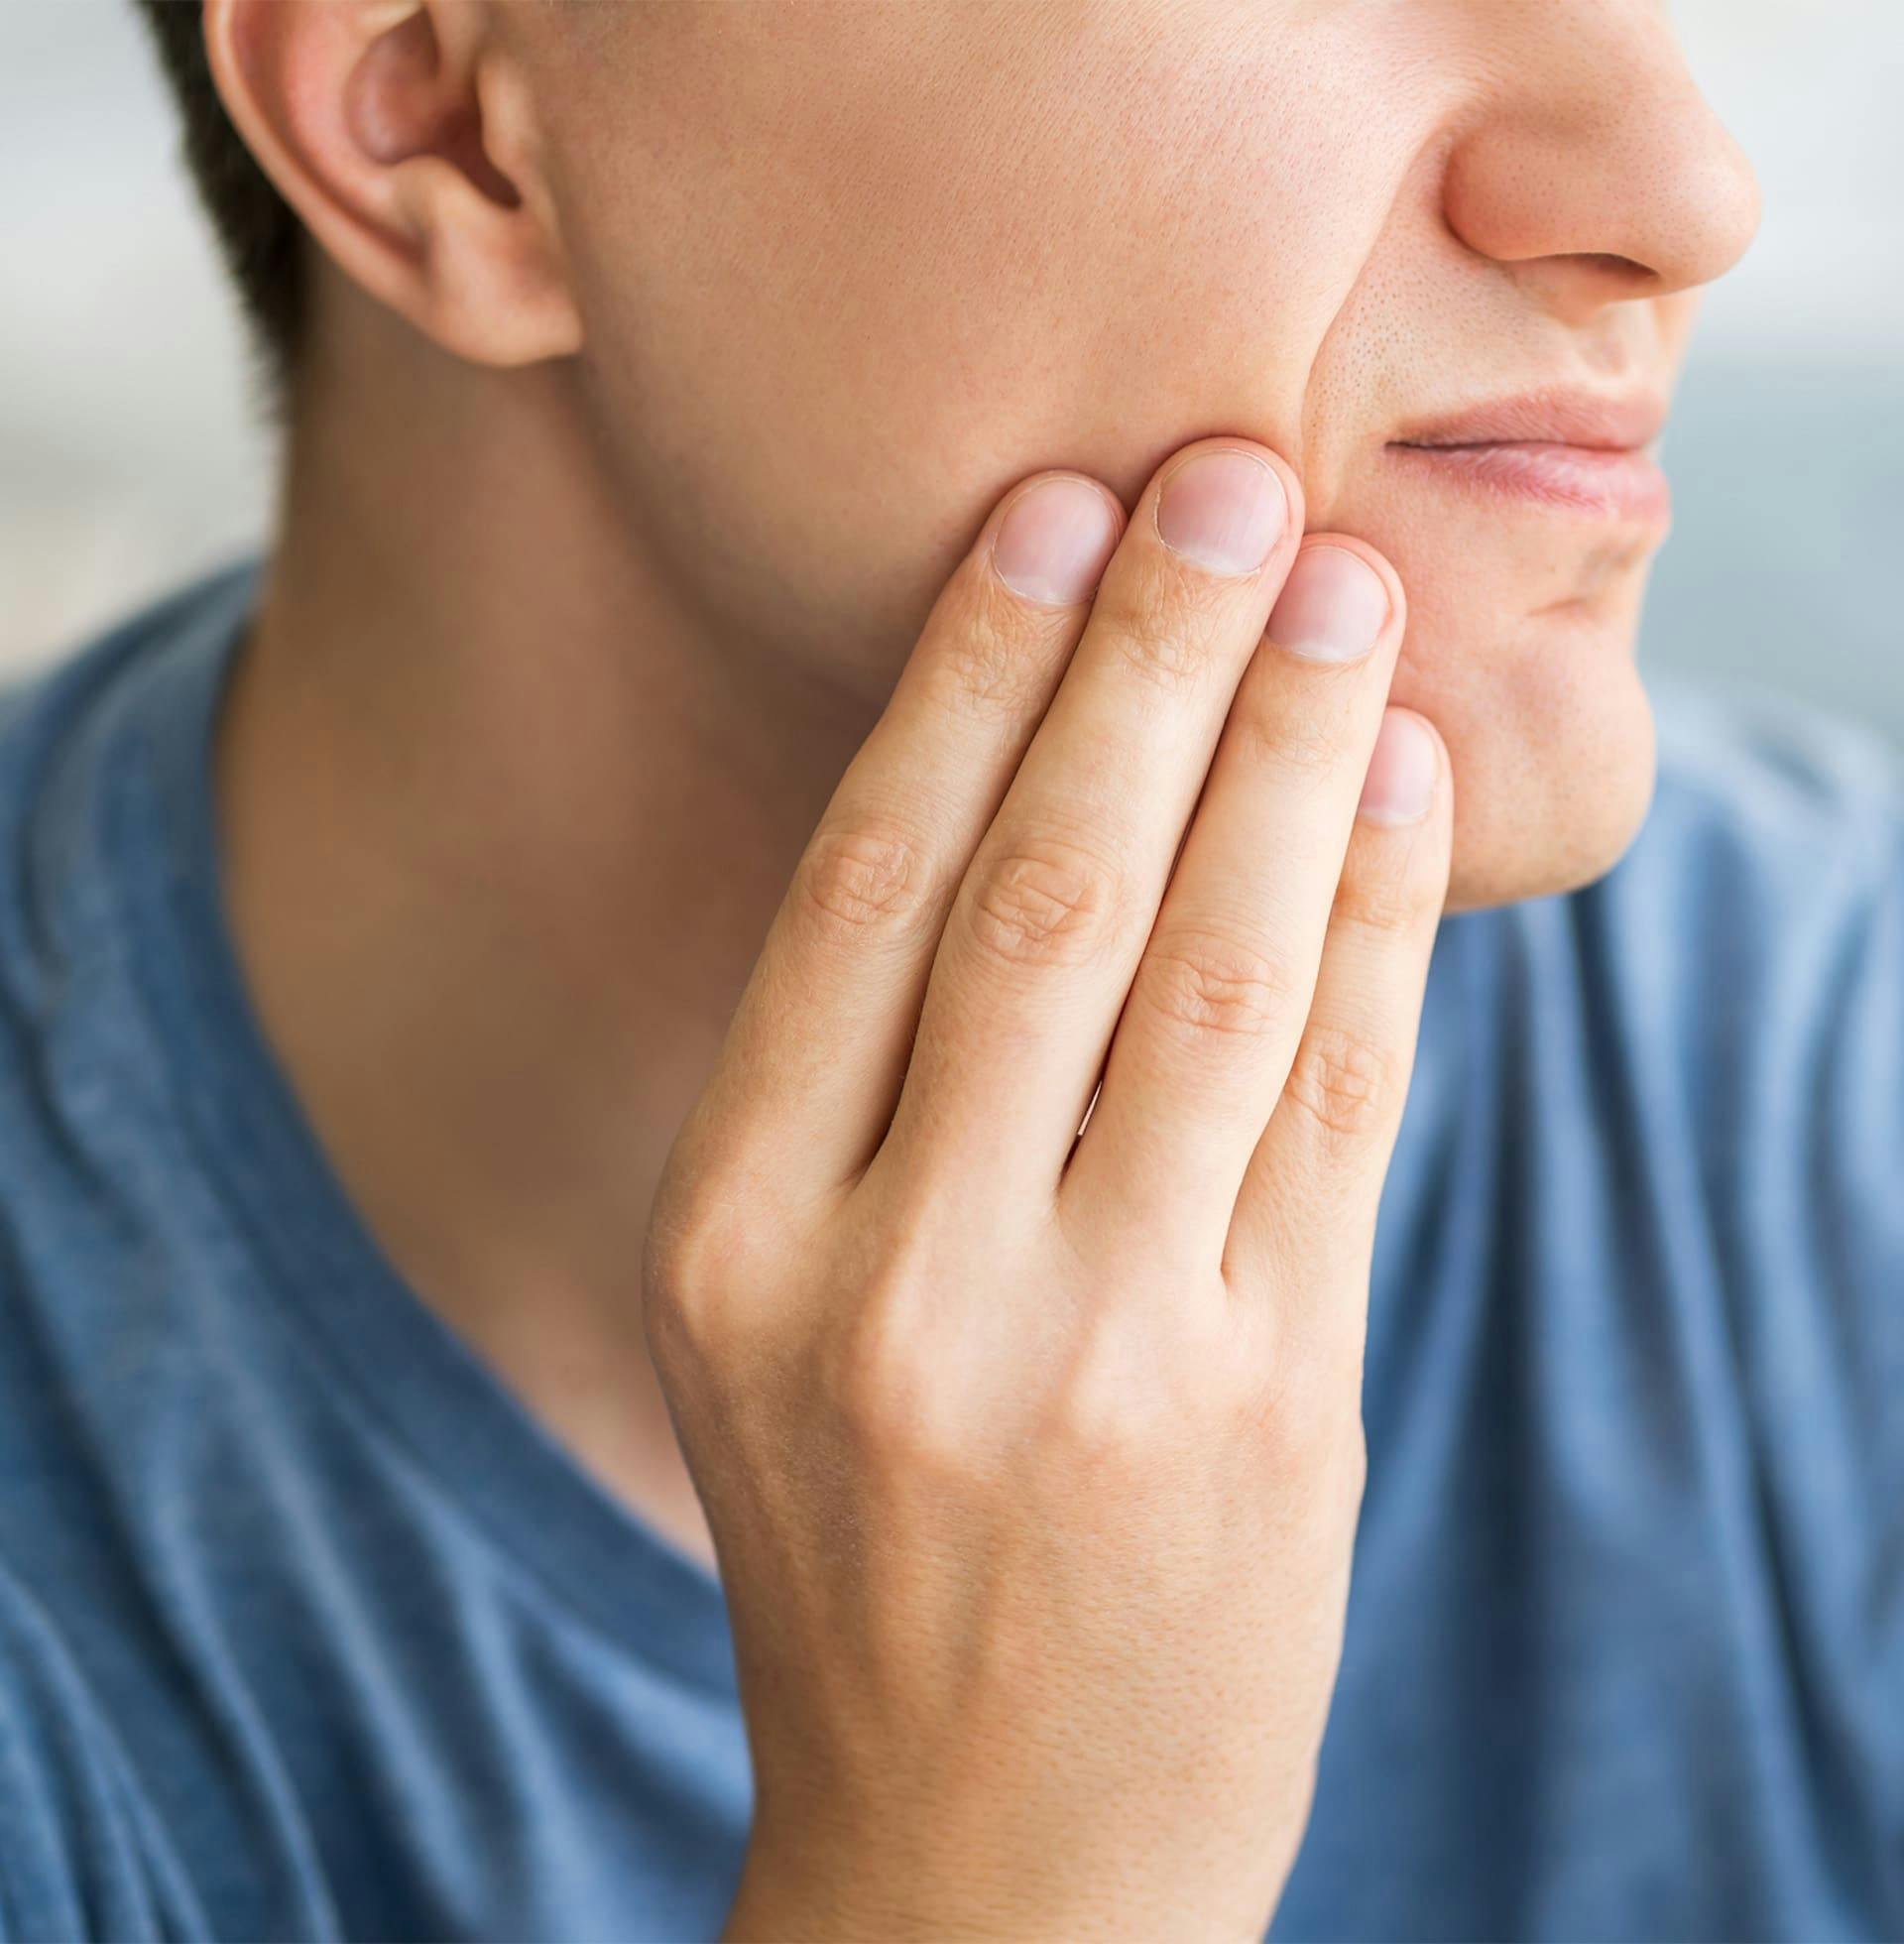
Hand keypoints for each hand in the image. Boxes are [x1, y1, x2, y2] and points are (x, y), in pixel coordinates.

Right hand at [642, 437, 1452, 1940]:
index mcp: (733, 1241)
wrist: (986, 1856)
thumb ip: (868, 1088)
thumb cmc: (864, 1547)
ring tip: (1345, 591)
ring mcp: (1096, 1356)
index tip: (1055, 511)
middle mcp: (899, 1285)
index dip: (972, 677)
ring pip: (1217, 975)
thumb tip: (1038, 790)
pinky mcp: (1273, 1411)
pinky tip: (1394, 787)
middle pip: (1045, 894)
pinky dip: (1378, 925)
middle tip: (1231, 477)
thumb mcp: (772, 1321)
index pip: (864, 891)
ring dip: (1293, 755)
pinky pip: (1339, 1108)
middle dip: (1152, 660)